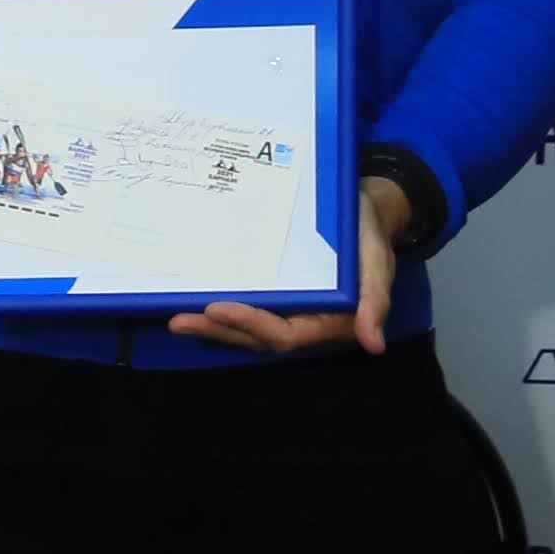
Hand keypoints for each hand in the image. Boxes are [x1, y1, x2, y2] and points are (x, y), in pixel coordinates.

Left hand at [172, 175, 410, 357]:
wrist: (364, 209)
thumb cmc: (368, 232)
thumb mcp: (377, 260)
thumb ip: (374, 300)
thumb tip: (373, 343)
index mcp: (329, 320)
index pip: (285, 333)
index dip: (252, 325)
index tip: (218, 309)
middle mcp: (304, 321)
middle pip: (258, 336)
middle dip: (220, 330)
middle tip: (181, 319)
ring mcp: (288, 309)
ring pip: (247, 328)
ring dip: (212, 326)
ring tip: (177, 317)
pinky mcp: (276, 295)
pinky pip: (246, 307)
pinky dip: (218, 311)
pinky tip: (189, 302)